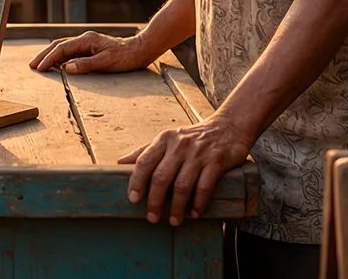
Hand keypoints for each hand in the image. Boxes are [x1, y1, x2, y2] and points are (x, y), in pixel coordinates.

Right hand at [29, 31, 156, 73]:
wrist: (139, 50)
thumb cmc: (125, 57)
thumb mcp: (106, 62)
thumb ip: (86, 64)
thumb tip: (66, 67)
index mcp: (86, 40)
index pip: (62, 49)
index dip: (49, 59)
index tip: (39, 68)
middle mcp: (84, 39)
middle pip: (58, 45)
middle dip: (44, 55)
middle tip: (32, 65)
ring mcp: (87, 43)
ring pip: (63, 47)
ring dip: (50, 55)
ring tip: (39, 64)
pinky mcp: (90, 48)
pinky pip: (70, 51)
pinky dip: (59, 57)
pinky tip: (56, 64)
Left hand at [121, 116, 253, 225]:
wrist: (228, 127)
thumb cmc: (192, 137)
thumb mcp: (167, 138)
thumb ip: (145, 151)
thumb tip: (120, 163)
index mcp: (164, 139)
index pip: (144, 161)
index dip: (136, 181)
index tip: (133, 199)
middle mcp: (179, 145)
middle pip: (161, 177)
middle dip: (155, 200)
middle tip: (152, 217)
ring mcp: (198, 153)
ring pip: (182, 185)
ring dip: (177, 207)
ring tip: (174, 220)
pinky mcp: (216, 161)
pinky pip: (204, 187)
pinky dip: (198, 203)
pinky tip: (194, 213)